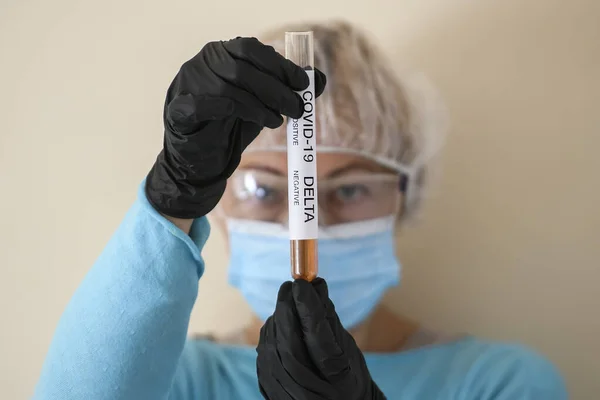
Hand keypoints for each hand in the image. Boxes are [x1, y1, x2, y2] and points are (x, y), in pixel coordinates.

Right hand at [145, 37, 326, 218]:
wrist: (201, 164)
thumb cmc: (232, 128)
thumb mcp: (262, 105)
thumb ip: (286, 91)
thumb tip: (318, 80)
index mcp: (222, 55)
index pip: (251, 49)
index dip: (280, 65)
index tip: (303, 83)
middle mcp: (202, 65)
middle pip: (242, 68)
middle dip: (276, 89)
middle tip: (297, 108)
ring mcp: (186, 86)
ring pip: (227, 87)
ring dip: (259, 105)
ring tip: (277, 121)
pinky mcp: (177, 112)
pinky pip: (201, 106)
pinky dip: (229, 110)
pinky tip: (253, 122)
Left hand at [257, 278, 385, 399]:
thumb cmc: (347, 376)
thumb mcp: (348, 349)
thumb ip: (329, 318)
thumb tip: (316, 285)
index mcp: (337, 378)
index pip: (318, 337)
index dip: (308, 307)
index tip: (302, 283)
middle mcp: (308, 389)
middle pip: (289, 341)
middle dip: (287, 309)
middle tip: (290, 286)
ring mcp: (284, 392)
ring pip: (272, 345)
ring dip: (278, 319)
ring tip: (288, 303)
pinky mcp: (268, 389)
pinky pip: (264, 352)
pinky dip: (271, 332)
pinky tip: (280, 323)